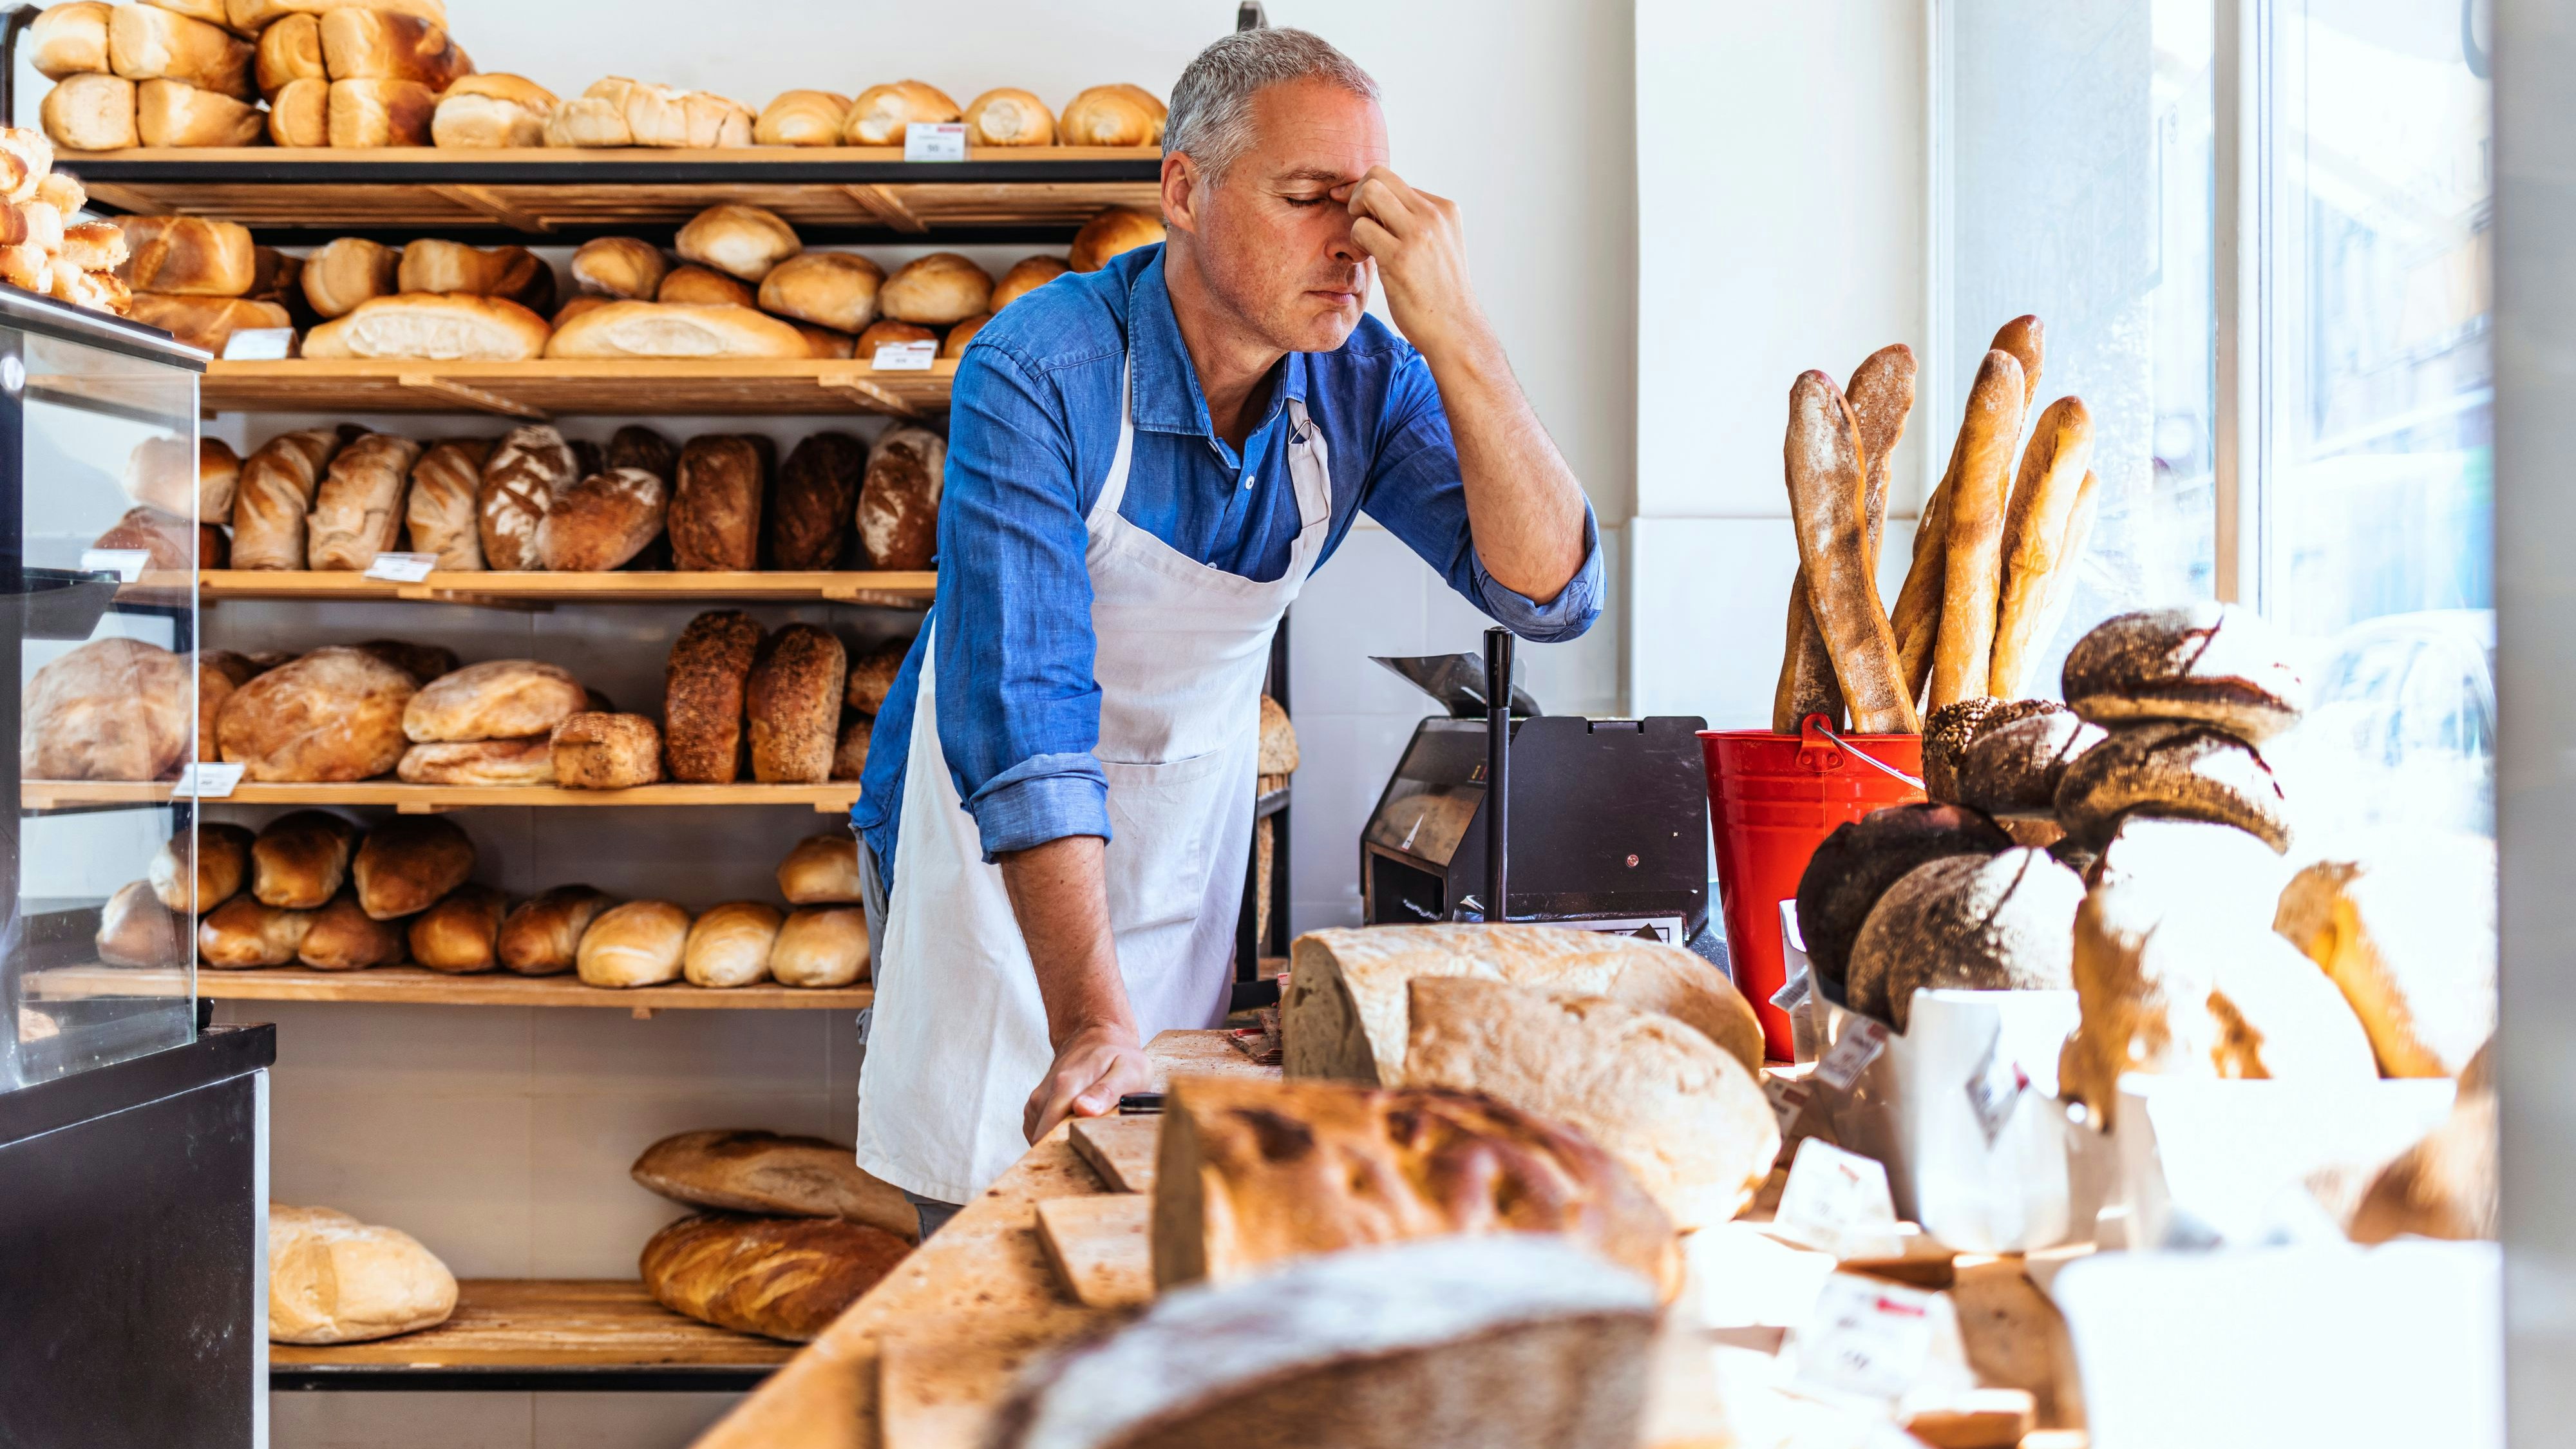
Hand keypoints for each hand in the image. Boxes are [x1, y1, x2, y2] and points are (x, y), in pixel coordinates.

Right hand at [1023, 1022, 1151, 1143]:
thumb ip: (1106, 1091)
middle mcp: (1045, 1095)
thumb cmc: (1118, 1057)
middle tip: (1095, 1148)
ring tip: (1089, 1131)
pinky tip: (1077, 1126)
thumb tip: (1084, 1110)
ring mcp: (1037, 1102)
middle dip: (1066, 1152)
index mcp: (1066, 1086)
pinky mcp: (1036, 1108)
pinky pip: (1039, 1133)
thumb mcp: (1128, 1070)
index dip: (1067, 1153)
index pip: (1051, 1133)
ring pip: (1041, 1139)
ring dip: (1063, 1143)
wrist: (1095, 1037)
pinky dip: (1056, 1137)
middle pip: (1044, 1142)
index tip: (1088, 1157)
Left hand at [1341, 166, 1492, 362]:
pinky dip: (1355, 242)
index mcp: (1444, 209)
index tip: (1356, 210)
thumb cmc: (1439, 293)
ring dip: (1355, 215)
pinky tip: (1366, 260)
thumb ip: (1415, 222)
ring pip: (1368, 193)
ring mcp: (1418, 234)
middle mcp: (1433, 214)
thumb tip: (1376, 203)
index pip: (1395, 180)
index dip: (1369, 193)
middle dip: (1357, 194)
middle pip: (1378, 175)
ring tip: (1364, 243)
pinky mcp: (1400, 257)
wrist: (1455, 329)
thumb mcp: (1438, 246)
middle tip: (1357, 222)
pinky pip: (1361, 229)